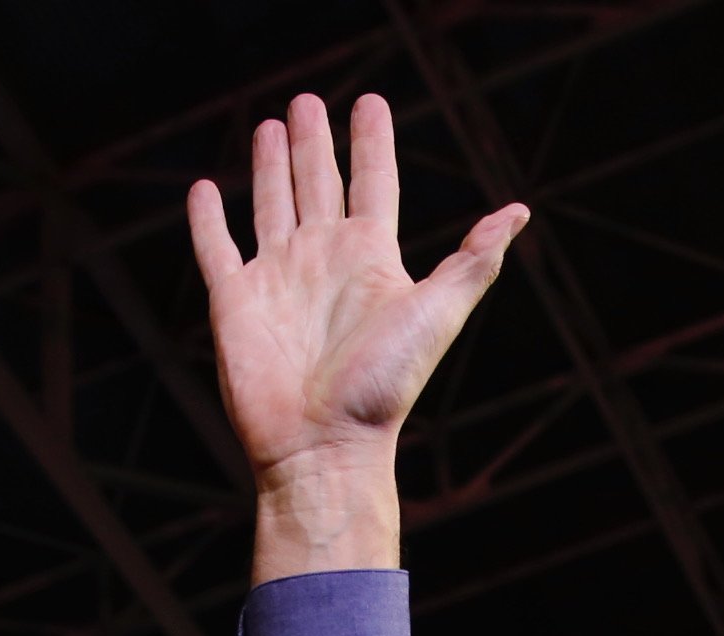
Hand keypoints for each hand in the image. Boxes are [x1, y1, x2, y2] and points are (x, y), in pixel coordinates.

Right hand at [187, 93, 525, 579]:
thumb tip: (518, 212)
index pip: (372, 183)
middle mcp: (323, 261)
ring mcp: (277, 279)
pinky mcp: (235, 302)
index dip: (371, 142)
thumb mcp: (436, 313)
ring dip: (270, 167)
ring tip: (271, 126)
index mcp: (370, 259)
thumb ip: (473, 262)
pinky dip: (208, 220)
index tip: (370, 102)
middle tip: (308, 101)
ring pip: (271, 205)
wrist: (324, 446)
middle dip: (314, 144)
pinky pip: (217, 249)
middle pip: (318, 185)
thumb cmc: (384, 388)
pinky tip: (205, 190)